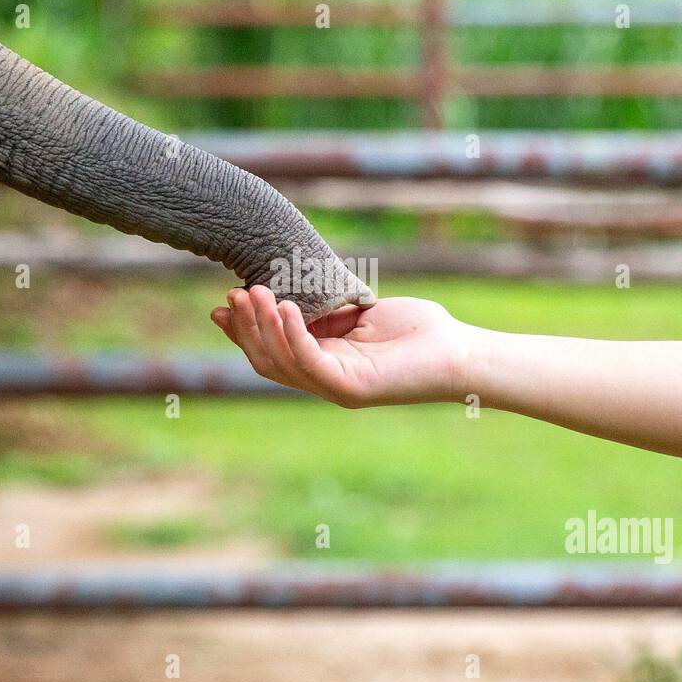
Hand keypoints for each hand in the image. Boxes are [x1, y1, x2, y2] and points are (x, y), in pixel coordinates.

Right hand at [211, 285, 472, 407]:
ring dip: (263, 327)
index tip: (223, 304)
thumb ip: (324, 309)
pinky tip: (286, 307)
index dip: (244, 331)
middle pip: (268, 360)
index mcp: (325, 363)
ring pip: (283, 363)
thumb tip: (287, 292)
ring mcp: (336, 387)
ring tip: (254, 293)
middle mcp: (325, 380)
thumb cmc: (418, 330)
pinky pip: (311, 362)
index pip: (272, 351)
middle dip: (246, 327)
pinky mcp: (352, 389)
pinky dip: (294, 335)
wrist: (458, 351)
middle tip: (234, 294)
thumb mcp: (360, 312)